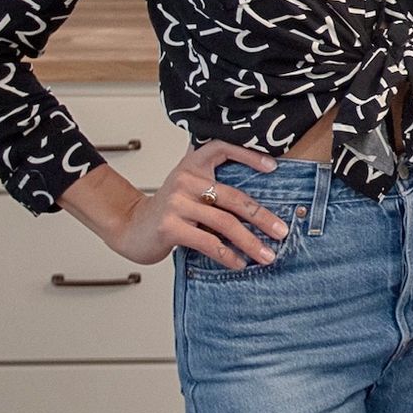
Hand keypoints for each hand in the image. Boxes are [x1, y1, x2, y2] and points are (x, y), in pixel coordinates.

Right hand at [98, 140, 285, 269]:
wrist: (130, 227)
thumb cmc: (168, 209)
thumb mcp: (188, 188)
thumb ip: (213, 184)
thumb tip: (260, 197)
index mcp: (192, 164)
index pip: (222, 149)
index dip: (249, 155)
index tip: (274, 168)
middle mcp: (185, 179)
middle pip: (234, 197)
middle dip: (262, 217)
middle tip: (282, 232)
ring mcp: (177, 203)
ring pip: (225, 223)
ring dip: (250, 242)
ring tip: (267, 255)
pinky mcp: (170, 227)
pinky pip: (208, 242)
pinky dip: (228, 255)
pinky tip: (239, 263)